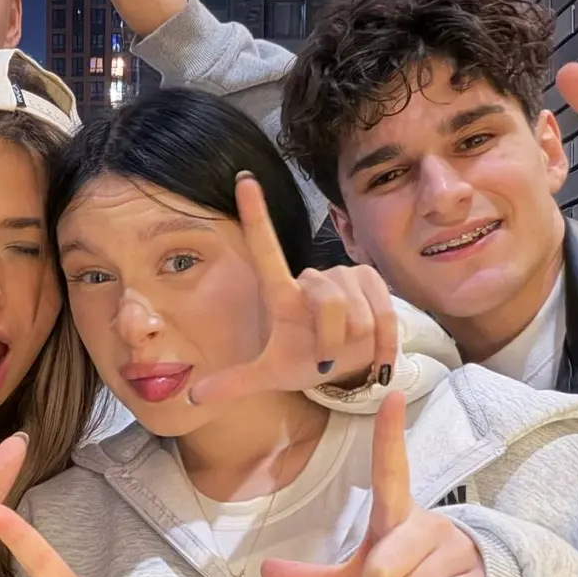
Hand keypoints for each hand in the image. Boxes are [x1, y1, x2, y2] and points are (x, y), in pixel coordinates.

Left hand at [189, 173, 398, 406]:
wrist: (344, 366)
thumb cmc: (303, 361)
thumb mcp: (270, 375)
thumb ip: (235, 384)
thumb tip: (194, 397)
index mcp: (282, 293)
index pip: (266, 249)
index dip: (256, 214)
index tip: (243, 179)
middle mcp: (313, 277)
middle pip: (328, 303)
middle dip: (331, 339)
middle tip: (326, 358)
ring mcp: (346, 275)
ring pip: (356, 313)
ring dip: (354, 343)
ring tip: (347, 350)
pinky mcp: (374, 282)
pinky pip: (383, 317)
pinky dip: (381, 346)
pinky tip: (377, 360)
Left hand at [265, 392, 484, 576]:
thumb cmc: (400, 571)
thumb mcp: (355, 572)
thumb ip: (313, 576)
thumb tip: (265, 571)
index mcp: (393, 511)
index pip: (389, 468)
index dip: (388, 435)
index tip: (393, 394)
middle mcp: (426, 520)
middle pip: (382, 570)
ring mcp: (454, 544)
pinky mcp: (476, 573)